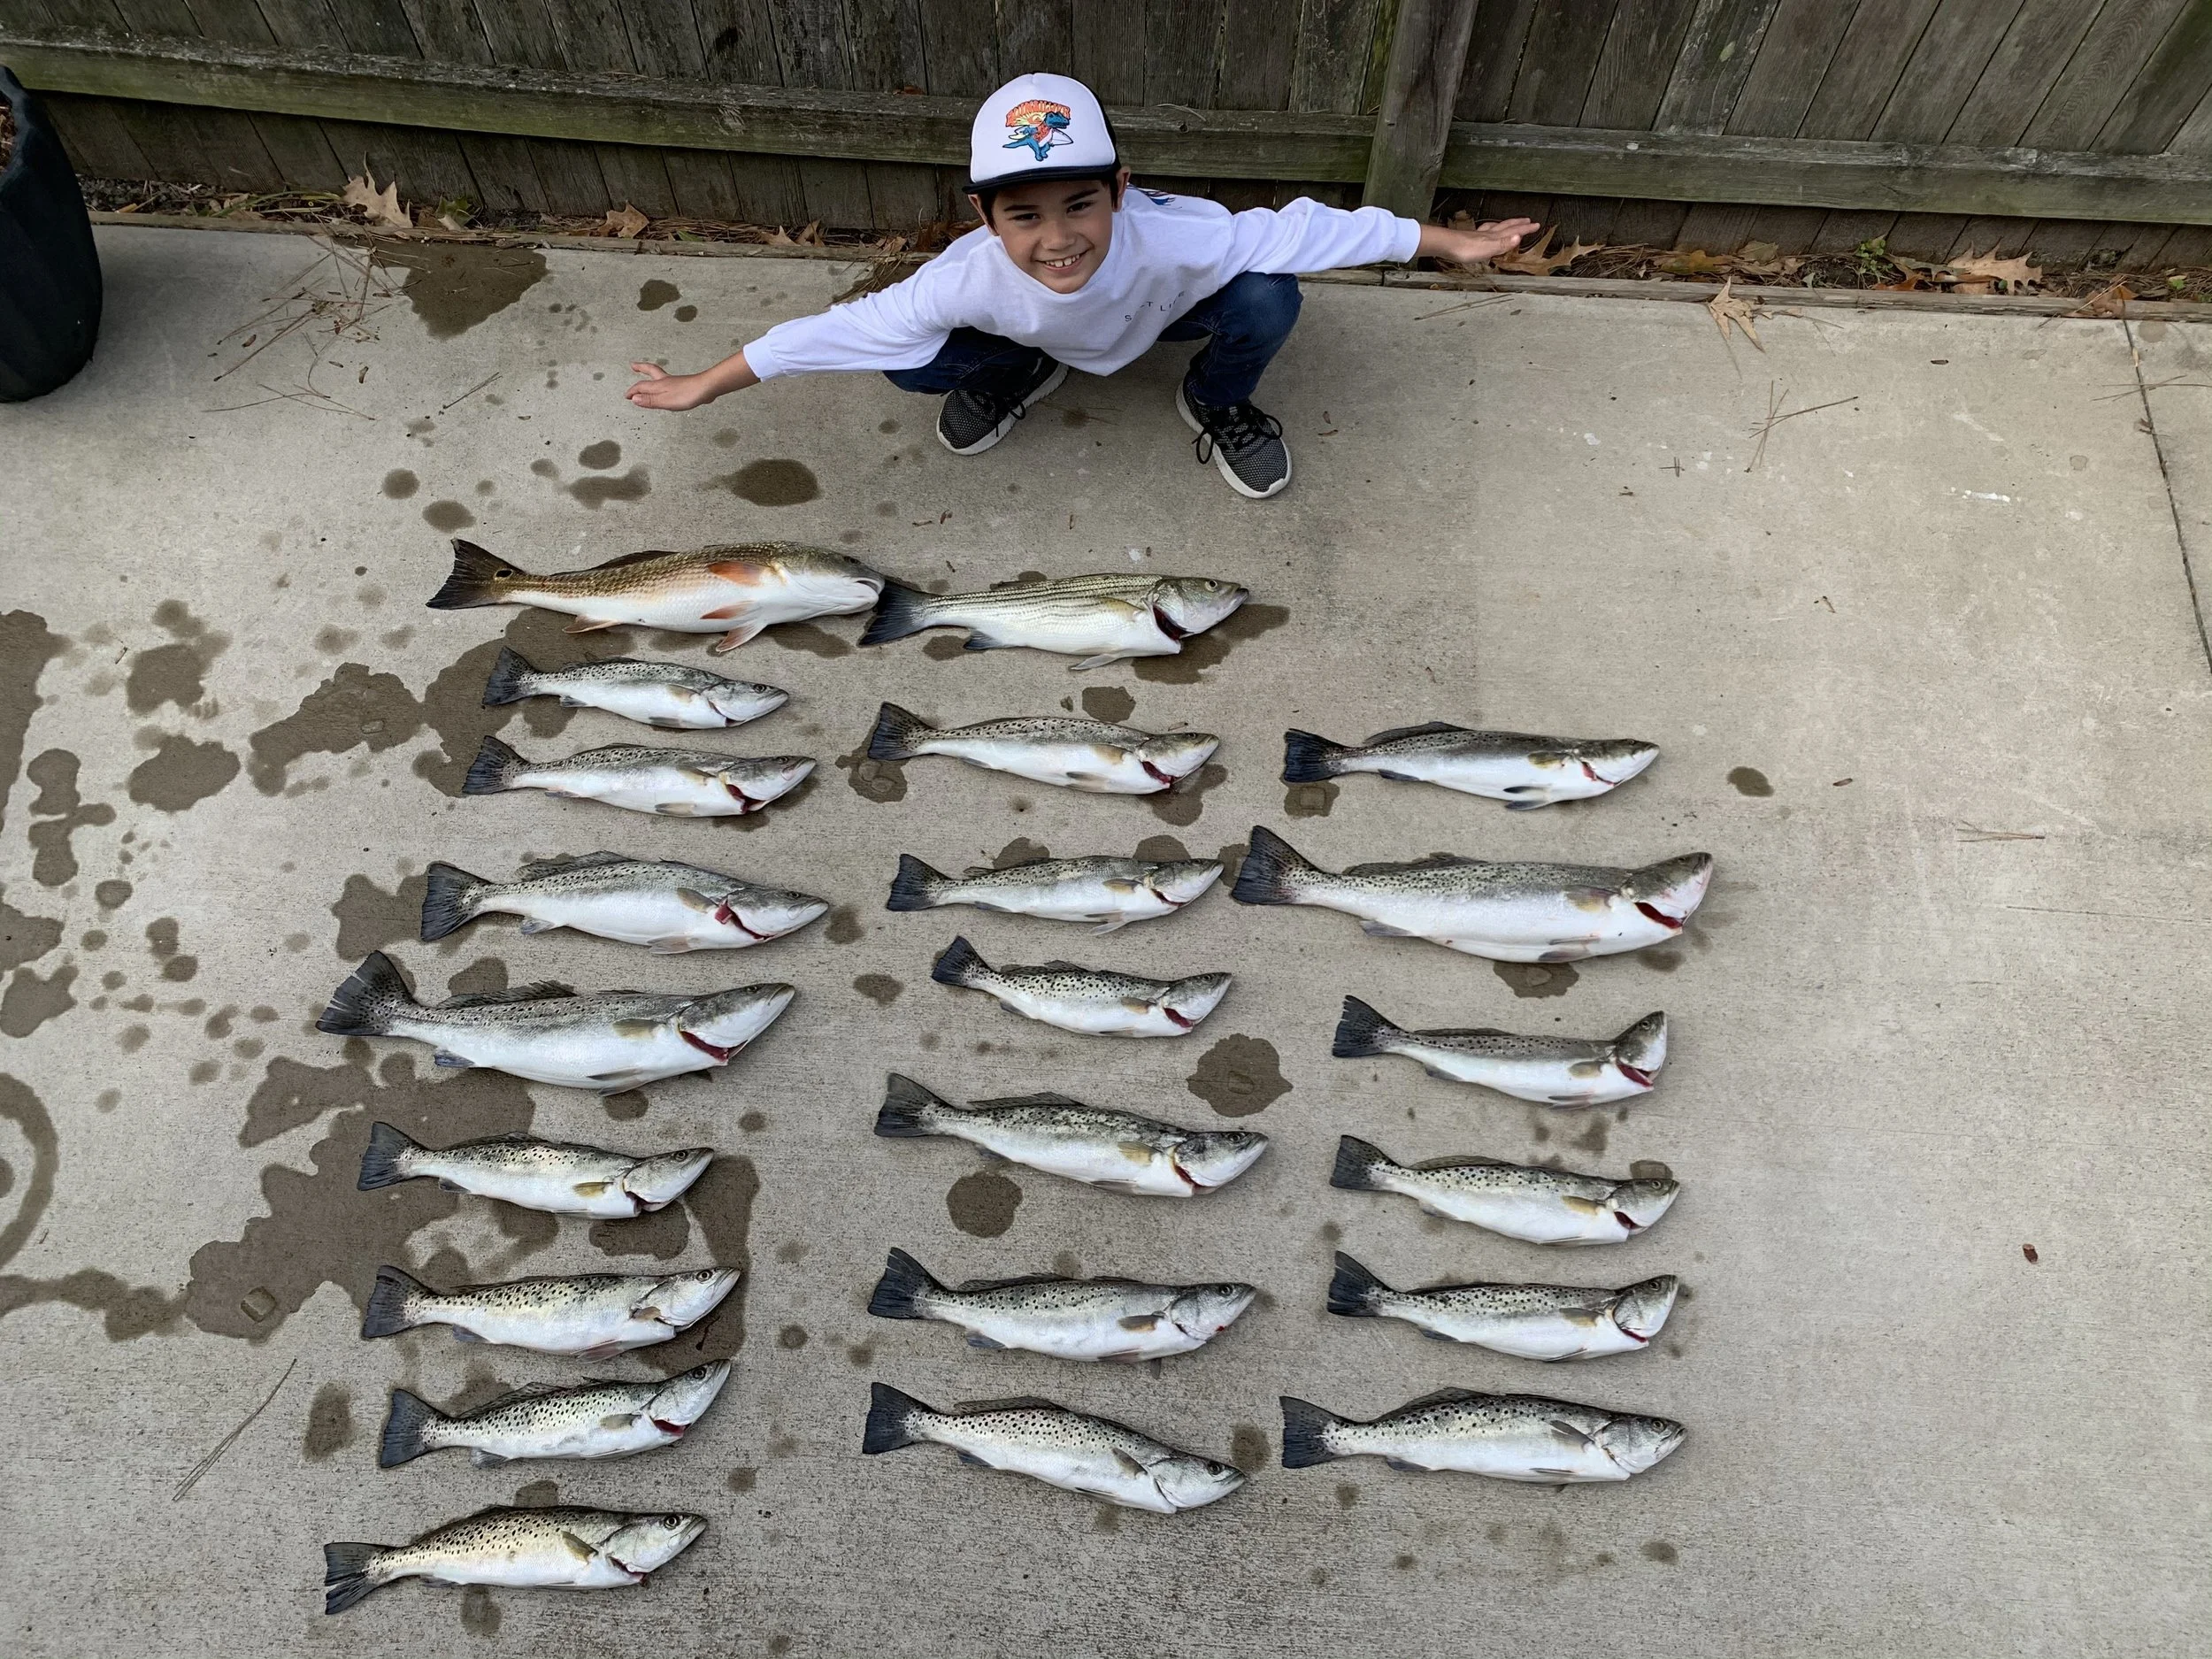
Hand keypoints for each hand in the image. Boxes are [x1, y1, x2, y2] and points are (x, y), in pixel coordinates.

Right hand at [626, 362, 719, 410]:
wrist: (706, 388)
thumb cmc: (687, 394)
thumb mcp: (665, 401)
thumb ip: (650, 400)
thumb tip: (634, 399)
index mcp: (659, 385)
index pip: (641, 387)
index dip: (633, 392)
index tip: (627, 396)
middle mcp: (665, 381)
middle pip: (650, 371)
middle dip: (640, 368)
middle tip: (633, 365)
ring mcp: (675, 382)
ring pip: (659, 375)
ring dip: (650, 373)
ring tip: (647, 373)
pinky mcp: (684, 386)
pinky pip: (669, 382)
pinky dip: (663, 382)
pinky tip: (668, 386)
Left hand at [1419, 217, 1543, 266]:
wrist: (1446, 245)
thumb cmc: (1465, 249)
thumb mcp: (1488, 249)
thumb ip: (1503, 244)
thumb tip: (1519, 237)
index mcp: (1494, 237)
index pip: (1513, 231)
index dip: (1525, 228)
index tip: (1536, 225)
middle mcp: (1488, 234)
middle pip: (1506, 226)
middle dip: (1518, 223)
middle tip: (1527, 220)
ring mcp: (1479, 235)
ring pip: (1496, 227)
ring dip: (1506, 225)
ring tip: (1511, 223)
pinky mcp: (1470, 239)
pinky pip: (1485, 232)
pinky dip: (1490, 230)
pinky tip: (1486, 232)